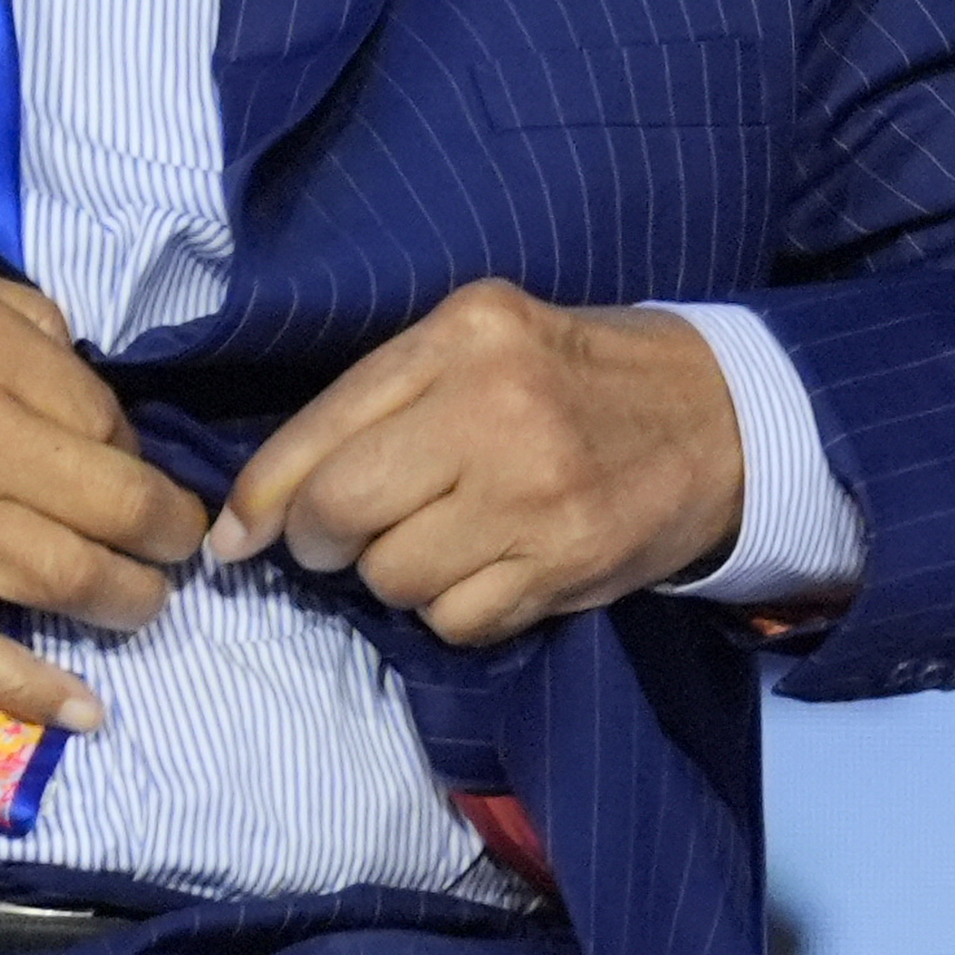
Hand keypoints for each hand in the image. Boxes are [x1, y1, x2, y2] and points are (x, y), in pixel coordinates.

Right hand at [0, 243, 208, 733]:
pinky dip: (37, 690)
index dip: (120, 432)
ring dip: (134, 600)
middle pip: (116, 500)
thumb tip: (64, 346)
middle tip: (177, 535)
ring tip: (147, 600)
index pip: (99, 408)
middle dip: (168, 527)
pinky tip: (87, 709)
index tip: (109, 443)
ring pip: (73, 580)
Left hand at [210, 284, 744, 648]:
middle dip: (319, 541)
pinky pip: (457, 620)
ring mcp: (535, 490)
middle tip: (337, 542)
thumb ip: (379, 402)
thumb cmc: (574, 374)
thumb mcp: (479, 341)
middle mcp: (493, 405)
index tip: (235, 537)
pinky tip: (487, 570)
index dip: (262, 497)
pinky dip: (453, 611)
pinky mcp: (569, 562)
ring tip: (437, 542)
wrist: (720, 416)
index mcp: (460, 334)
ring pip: (394, 576)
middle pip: (342, 510)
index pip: (322, 429)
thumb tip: (262, 508)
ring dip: (393, 577)